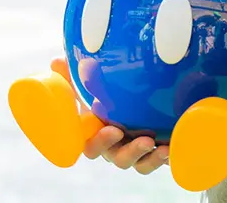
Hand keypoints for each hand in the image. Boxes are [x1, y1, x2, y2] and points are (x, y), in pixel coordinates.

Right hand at [52, 58, 169, 174]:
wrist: (143, 98)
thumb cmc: (107, 94)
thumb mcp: (91, 83)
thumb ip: (73, 75)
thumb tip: (55, 61)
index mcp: (97, 133)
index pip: (91, 147)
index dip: (100, 142)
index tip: (113, 129)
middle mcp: (115, 146)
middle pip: (116, 159)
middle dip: (129, 152)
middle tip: (143, 139)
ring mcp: (135, 152)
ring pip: (138, 164)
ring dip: (148, 157)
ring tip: (159, 145)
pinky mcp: (154, 152)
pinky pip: (156, 162)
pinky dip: (163, 158)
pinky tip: (171, 148)